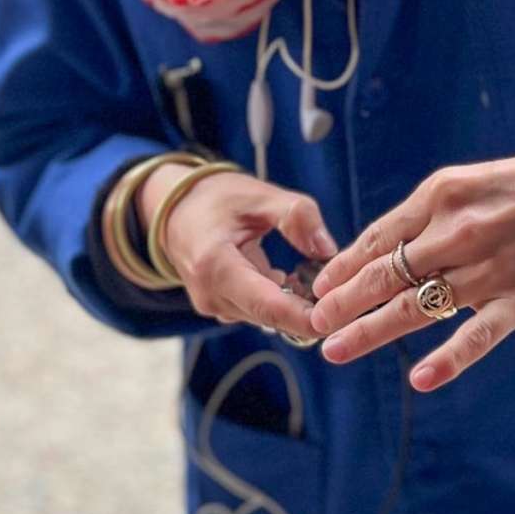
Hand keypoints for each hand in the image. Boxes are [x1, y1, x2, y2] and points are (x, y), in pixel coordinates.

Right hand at [140, 163, 334, 343]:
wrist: (177, 211)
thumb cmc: (217, 199)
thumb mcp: (259, 195)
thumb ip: (296, 216)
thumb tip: (327, 249)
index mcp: (215, 264)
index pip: (267, 305)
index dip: (303, 318)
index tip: (336, 318)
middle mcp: (210, 295)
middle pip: (270, 316)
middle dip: (307, 308)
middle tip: (337, 286)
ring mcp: (213, 306)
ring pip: (267, 316)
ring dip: (292, 302)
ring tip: (307, 271)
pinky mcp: (220, 309)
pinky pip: (258, 312)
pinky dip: (278, 299)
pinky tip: (287, 276)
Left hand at [309, 127, 514, 391]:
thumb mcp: (473, 183)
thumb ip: (430, 217)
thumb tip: (385, 252)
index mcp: (443, 195)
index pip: (380, 238)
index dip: (344, 267)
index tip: (318, 288)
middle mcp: (461, 230)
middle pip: (388, 273)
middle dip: (343, 301)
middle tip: (311, 323)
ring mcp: (493, 268)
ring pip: (419, 306)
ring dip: (371, 330)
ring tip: (335, 348)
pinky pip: (478, 336)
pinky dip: (448, 360)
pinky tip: (419, 378)